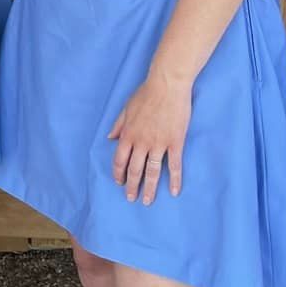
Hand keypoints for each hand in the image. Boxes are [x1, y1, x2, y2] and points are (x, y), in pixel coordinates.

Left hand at [109, 68, 190, 204]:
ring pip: (152, 171)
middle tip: (131, 199)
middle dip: (132, 186)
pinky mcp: (175, 143)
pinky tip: (173, 192)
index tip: (119, 183)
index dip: (118, 173)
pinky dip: (173, 180)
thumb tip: (110, 138)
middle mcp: (141, 142)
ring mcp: (159, 144)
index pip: (119, 160)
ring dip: (149, 188)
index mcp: (128, 134)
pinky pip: (174, 165)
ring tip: (147, 201)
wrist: (167, 85)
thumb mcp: (126, 108)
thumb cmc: (146, 94)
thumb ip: (118, 125)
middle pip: (135, 169)